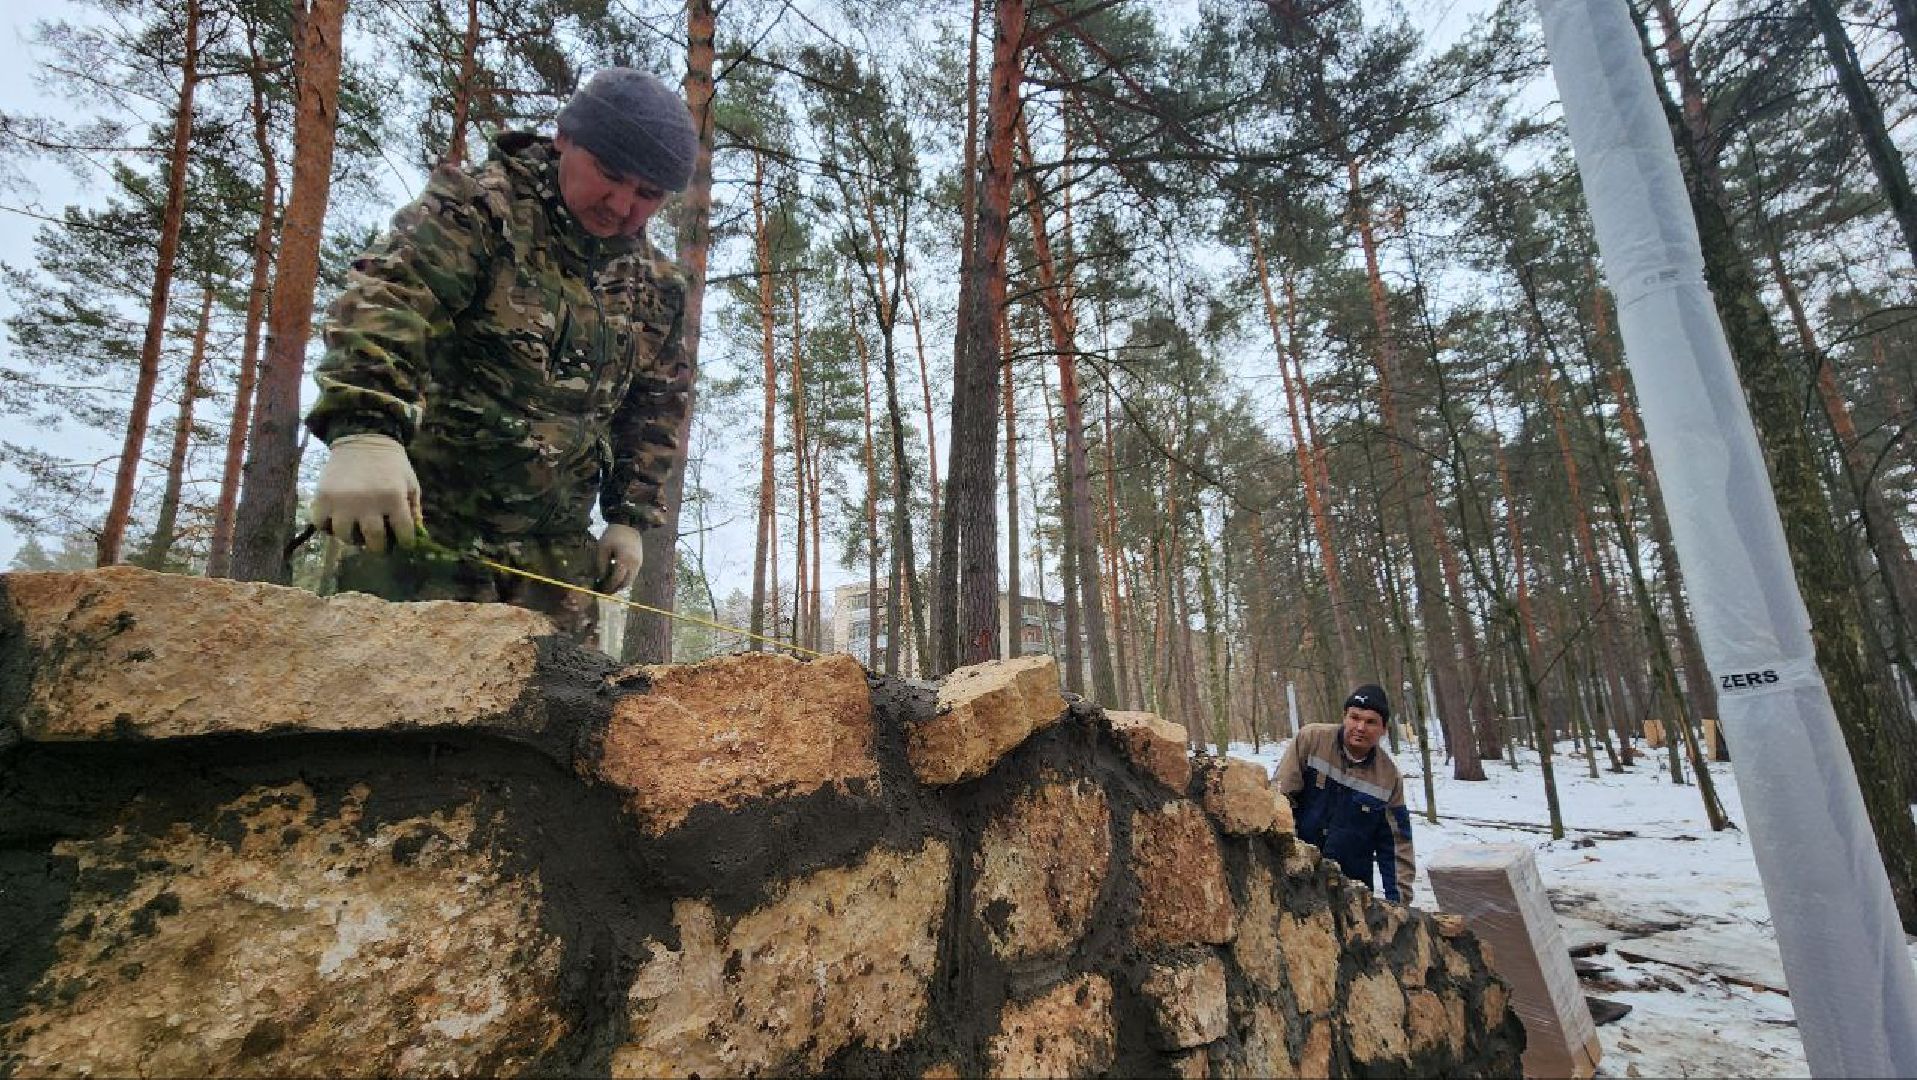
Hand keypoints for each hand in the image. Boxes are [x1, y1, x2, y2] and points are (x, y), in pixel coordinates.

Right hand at [311, 434, 421, 552]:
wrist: (363, 437)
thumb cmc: (391, 463)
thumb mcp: (410, 482)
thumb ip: (414, 508)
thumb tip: (416, 534)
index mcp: (394, 498)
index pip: (403, 533)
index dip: (405, 542)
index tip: (403, 543)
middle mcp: (368, 503)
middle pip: (373, 540)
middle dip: (378, 546)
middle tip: (377, 544)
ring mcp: (343, 502)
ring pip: (344, 536)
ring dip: (351, 538)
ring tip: (356, 532)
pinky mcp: (323, 497)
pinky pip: (321, 523)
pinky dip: (327, 526)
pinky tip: (336, 521)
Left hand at [596, 524, 643, 592]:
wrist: (628, 526)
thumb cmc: (612, 536)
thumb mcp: (602, 548)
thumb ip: (601, 565)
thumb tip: (600, 580)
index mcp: (624, 559)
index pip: (617, 579)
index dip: (608, 586)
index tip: (600, 589)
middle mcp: (634, 564)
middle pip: (625, 584)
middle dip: (615, 589)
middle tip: (605, 591)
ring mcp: (638, 564)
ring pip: (630, 581)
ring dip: (620, 585)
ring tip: (609, 585)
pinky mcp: (639, 562)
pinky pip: (632, 575)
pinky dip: (624, 579)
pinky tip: (615, 577)